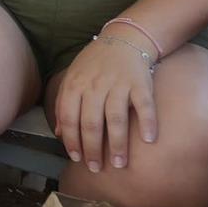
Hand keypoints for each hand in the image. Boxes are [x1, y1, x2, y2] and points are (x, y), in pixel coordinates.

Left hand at [50, 36, 157, 173]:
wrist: (125, 38)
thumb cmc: (95, 63)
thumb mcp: (73, 77)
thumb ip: (64, 104)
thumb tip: (58, 132)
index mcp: (75, 85)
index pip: (70, 118)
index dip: (72, 141)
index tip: (77, 158)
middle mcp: (95, 86)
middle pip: (91, 123)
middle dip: (93, 149)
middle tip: (96, 168)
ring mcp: (118, 84)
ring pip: (116, 118)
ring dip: (118, 144)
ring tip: (120, 164)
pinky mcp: (140, 83)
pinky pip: (144, 105)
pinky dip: (147, 122)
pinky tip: (148, 140)